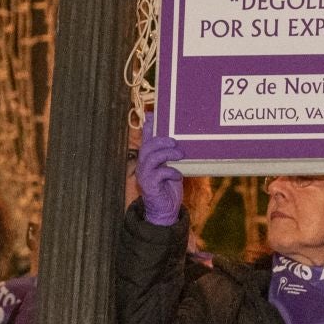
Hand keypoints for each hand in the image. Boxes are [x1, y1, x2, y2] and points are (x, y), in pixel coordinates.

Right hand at [136, 109, 184, 226]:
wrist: (165, 210)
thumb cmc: (169, 186)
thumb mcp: (172, 166)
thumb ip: (172, 154)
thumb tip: (178, 139)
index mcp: (148, 158)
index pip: (146, 139)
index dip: (148, 127)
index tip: (153, 114)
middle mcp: (143, 165)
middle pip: (147, 146)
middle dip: (161, 140)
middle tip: (175, 142)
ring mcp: (144, 175)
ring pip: (150, 157)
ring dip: (166, 153)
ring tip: (180, 155)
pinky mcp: (149, 185)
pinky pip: (158, 173)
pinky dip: (170, 172)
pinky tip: (178, 174)